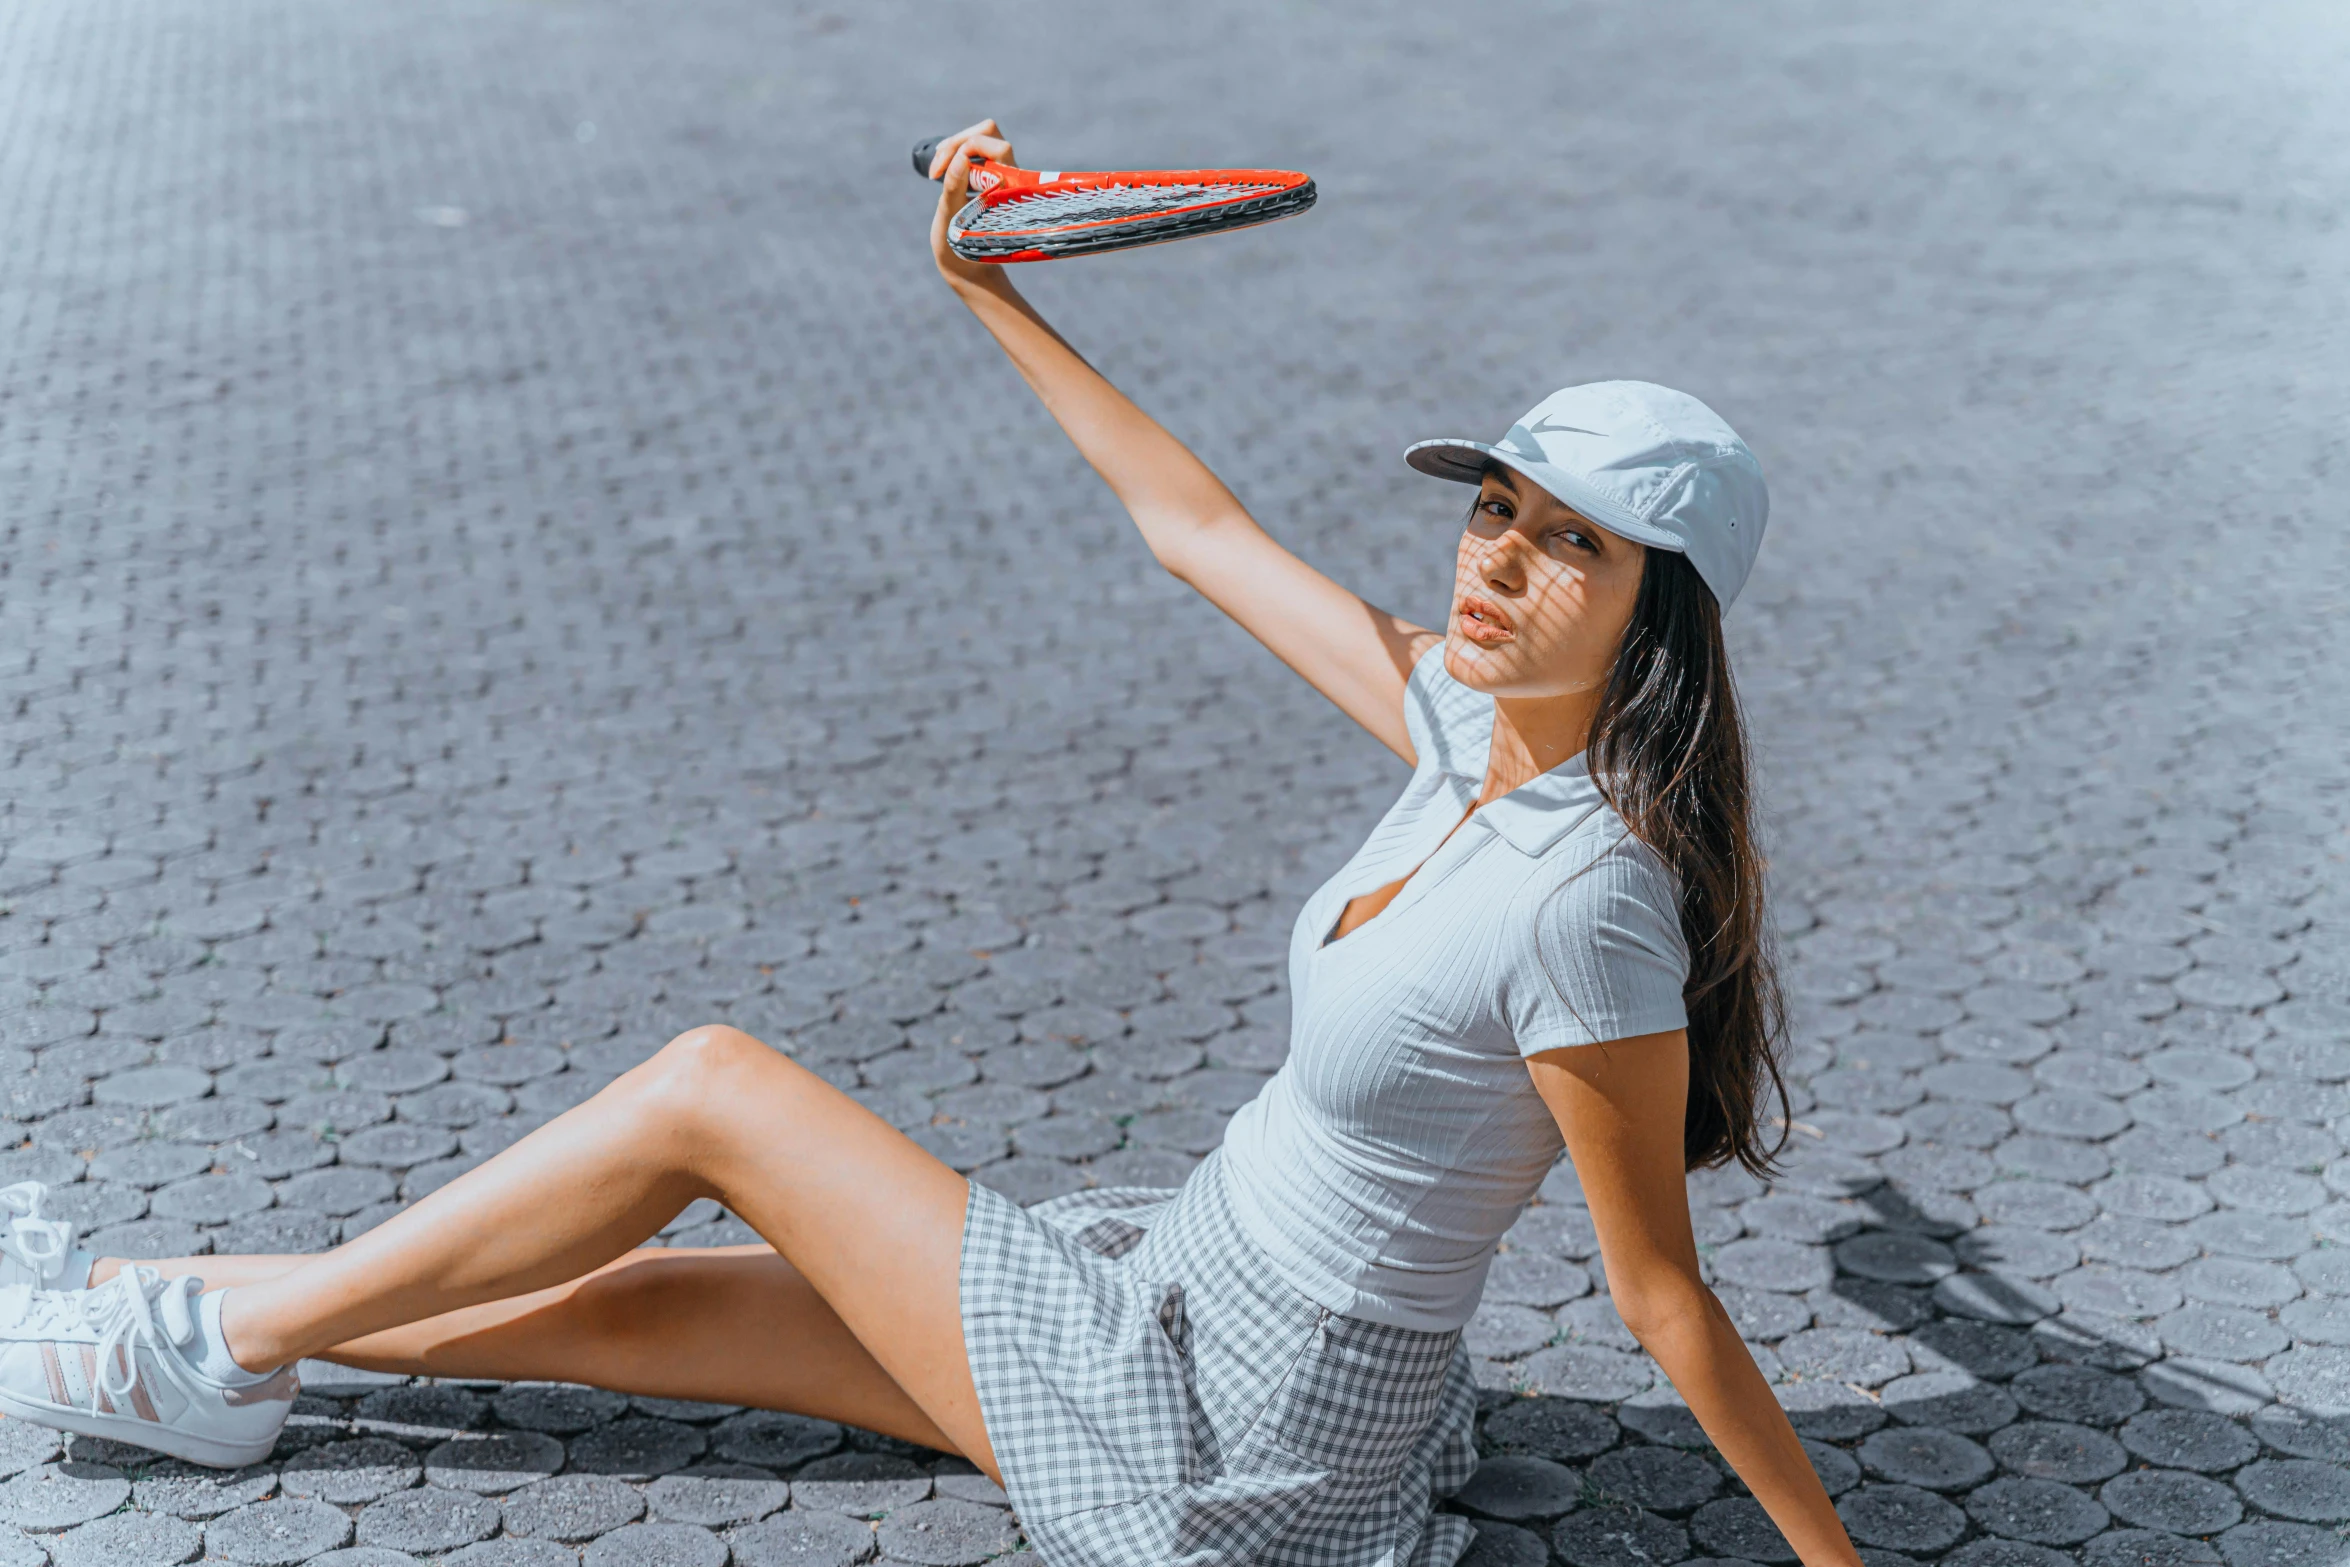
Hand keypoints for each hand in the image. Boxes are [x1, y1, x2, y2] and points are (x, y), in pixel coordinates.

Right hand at [926, 119, 1016, 290]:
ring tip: (936, 167)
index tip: (937, 174)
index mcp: (1007, 185)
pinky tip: (940, 168)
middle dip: (957, 142)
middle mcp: (1008, 174)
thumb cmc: (960, 248)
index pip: (992, 143)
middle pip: (988, 132)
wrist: (970, 268)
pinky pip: (975, 150)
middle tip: (936, 165)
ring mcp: (999, 173)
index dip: (963, 148)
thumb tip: (959, 159)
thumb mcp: (951, 220)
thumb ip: (955, 188)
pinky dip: (955, 152)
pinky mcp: (988, 176)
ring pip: (982, 137)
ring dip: (955, 146)